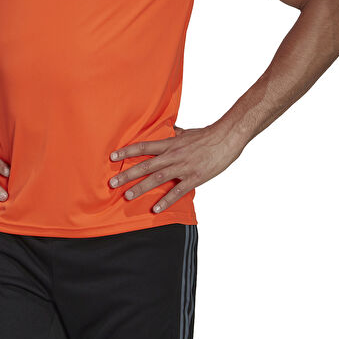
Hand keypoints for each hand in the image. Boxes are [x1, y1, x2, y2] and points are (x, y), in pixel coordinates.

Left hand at [108, 123, 244, 213]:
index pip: (143, 147)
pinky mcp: (194, 178)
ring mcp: (183, 167)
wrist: (226, 138)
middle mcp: (173, 155)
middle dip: (127, 174)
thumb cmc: (206, 135)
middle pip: (145, 165)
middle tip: (112, 183)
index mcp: (170, 144)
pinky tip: (155, 209)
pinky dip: (166, 200)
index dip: (127, 151)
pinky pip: (178, 191)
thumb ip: (173, 134)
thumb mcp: (186, 132)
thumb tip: (166, 130)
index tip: (112, 157)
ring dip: (141, 188)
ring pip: (157, 178)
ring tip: (127, 196)